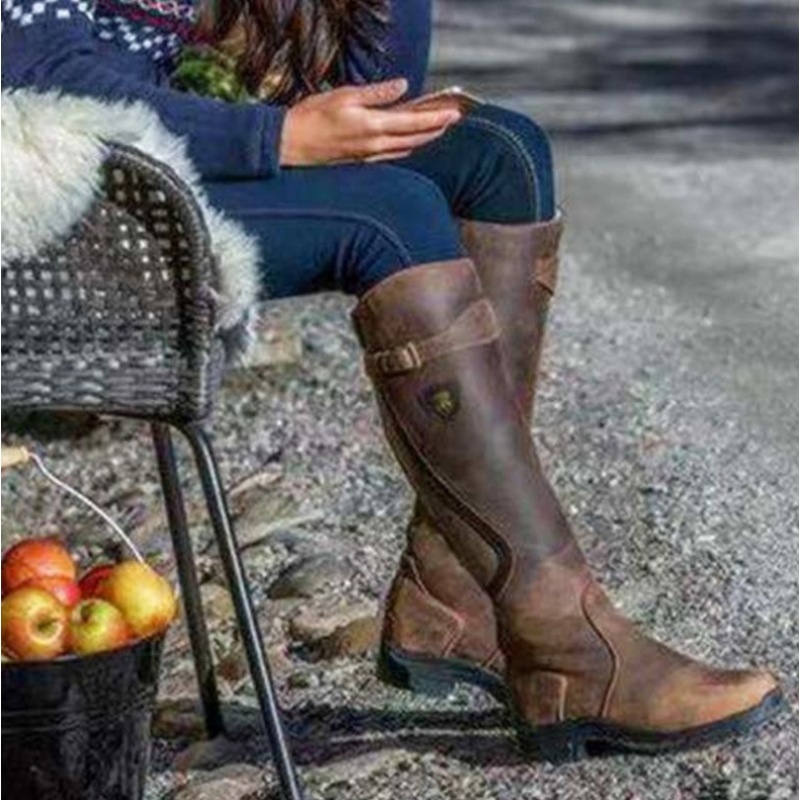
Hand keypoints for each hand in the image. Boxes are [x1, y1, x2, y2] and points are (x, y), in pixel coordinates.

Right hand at [279, 79, 461, 165]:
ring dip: (423, 139)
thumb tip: (403, 87)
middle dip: (435, 129)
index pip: (413, 122)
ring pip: (405, 148)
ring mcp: (369, 156)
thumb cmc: (313, 116)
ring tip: (436, 130)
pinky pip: (391, 155)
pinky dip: (406, 147)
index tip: (454, 113)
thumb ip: (377, 93)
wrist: (292, 144)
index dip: (436, 118)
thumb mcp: (345, 95)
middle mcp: (375, 145)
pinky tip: (410, 143)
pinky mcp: (361, 162)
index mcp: (373, 126)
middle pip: (415, 138)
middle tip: (452, 120)